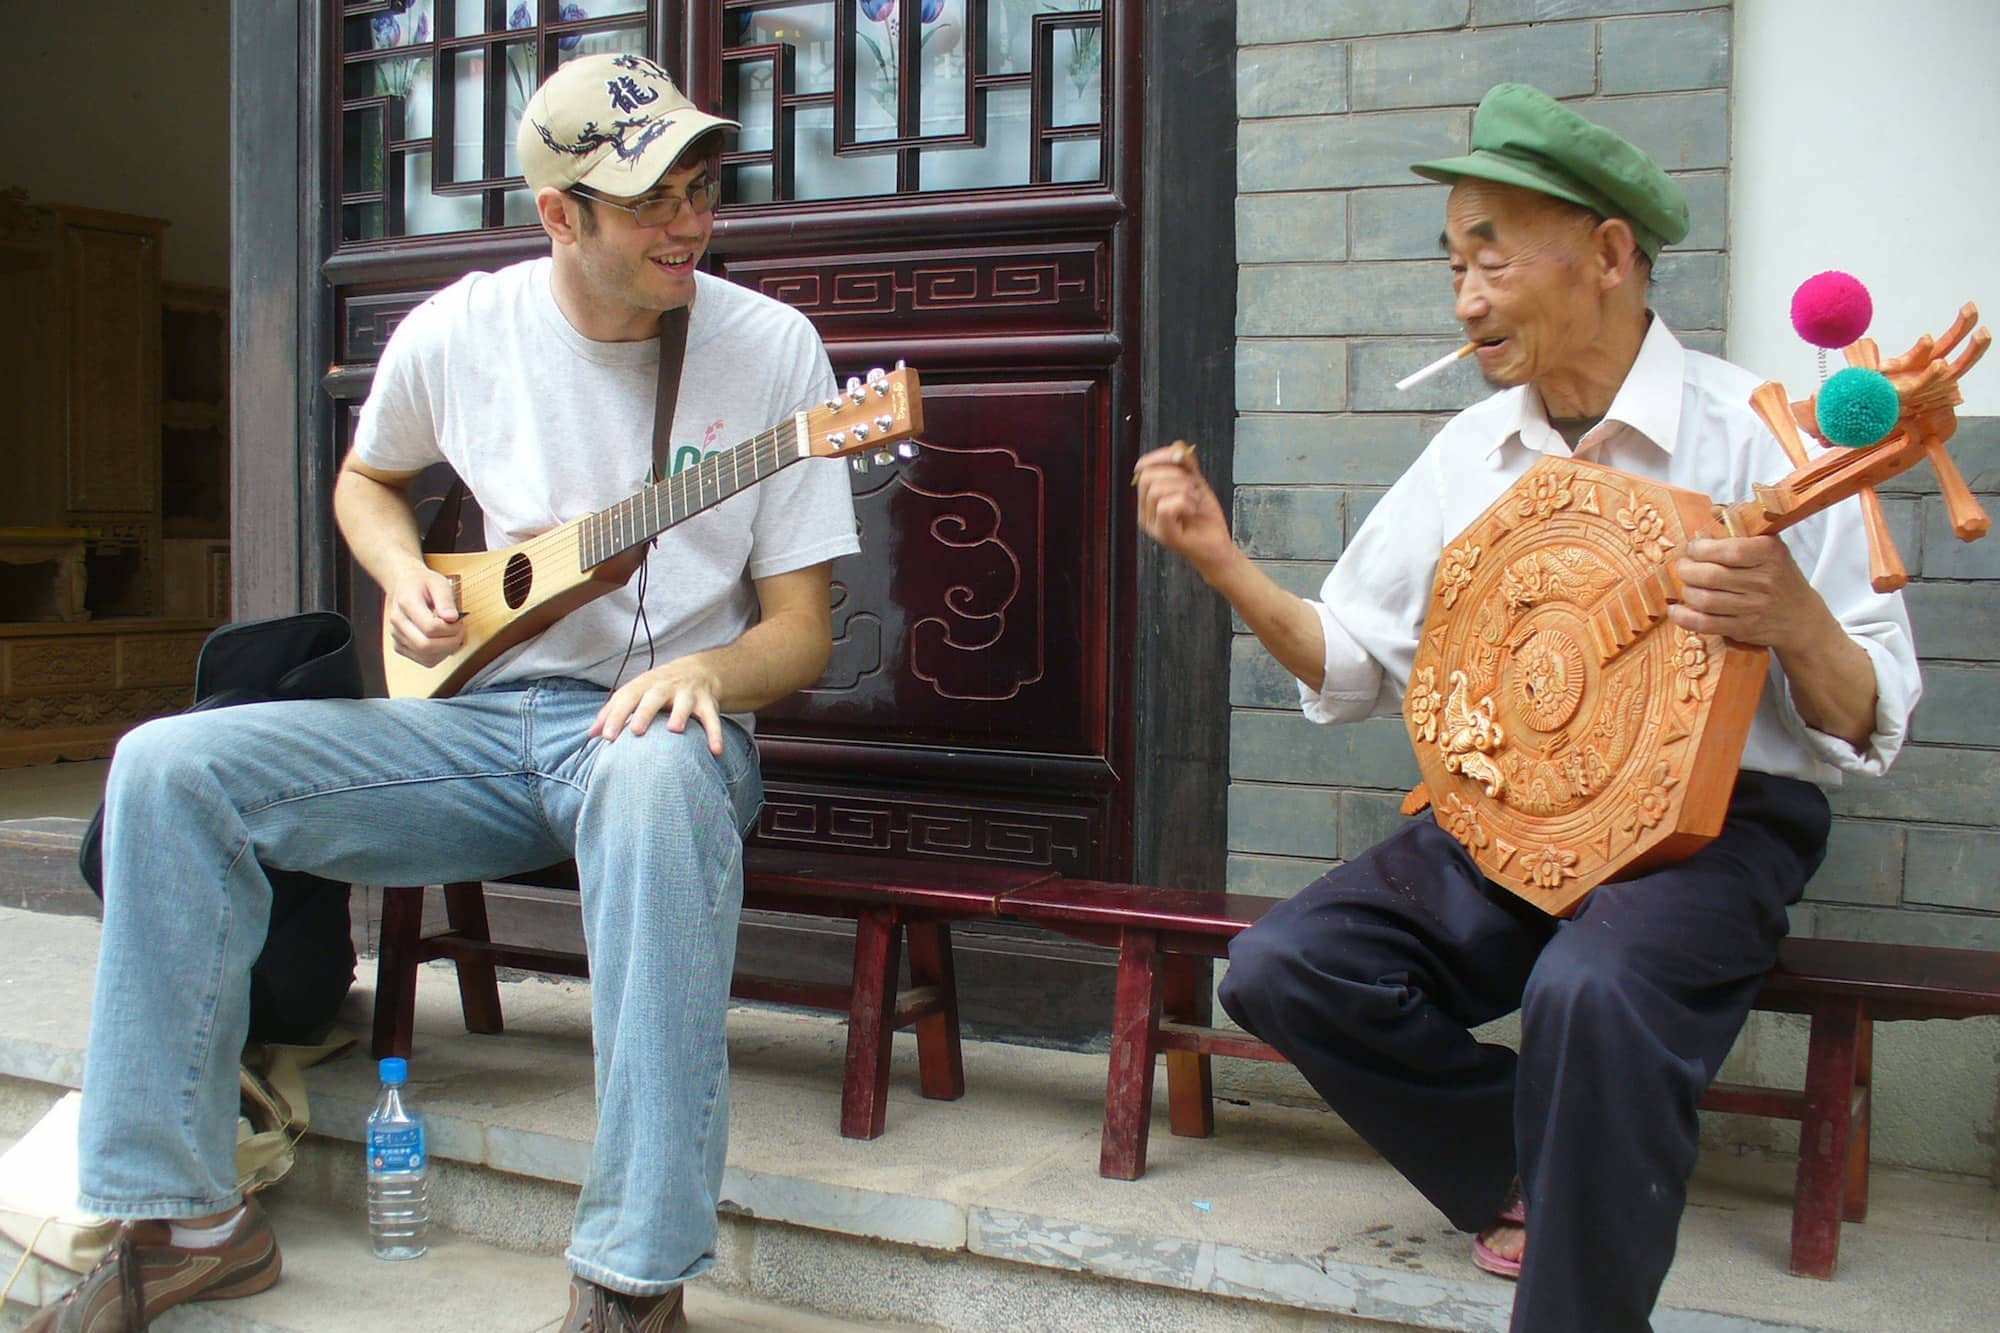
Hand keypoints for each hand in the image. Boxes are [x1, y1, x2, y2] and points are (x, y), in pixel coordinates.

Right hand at [387, 564, 464, 666]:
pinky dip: (439, 654)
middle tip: (459, 630)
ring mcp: (397, 637)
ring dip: (447, 650)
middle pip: (426, 646)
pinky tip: (442, 641)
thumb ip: (446, 600)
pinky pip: (424, 660)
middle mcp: (398, 622)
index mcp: (406, 603)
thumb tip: (452, 618)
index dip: (450, 628)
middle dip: (451, 642)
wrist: (405, 585)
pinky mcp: (400, 647)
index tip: (459, 620)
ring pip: (426, 657)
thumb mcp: (439, 583)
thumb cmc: (423, 584)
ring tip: (452, 634)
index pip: (430, 627)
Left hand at [591, 657, 725, 753]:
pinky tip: (716, 751)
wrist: (698, 671)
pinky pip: (712, 719)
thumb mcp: (636, 694)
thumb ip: (613, 713)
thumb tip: (591, 734)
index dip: (615, 716)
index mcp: (644, 686)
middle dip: (645, 712)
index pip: (627, 698)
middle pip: (653, 697)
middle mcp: (665, 687)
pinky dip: (715, 734)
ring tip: (675, 730)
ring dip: (680, 715)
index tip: (606, 737)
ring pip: (684, 703)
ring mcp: (688, 693)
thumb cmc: (658, 689)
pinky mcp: (708, 703)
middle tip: (636, 731)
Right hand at [1133, 440, 1236, 574]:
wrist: (1218, 546)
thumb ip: (1186, 465)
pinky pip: (1165, 506)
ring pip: (1156, 489)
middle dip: (1176, 475)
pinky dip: (1184, 502)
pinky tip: (1192, 509)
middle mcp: (1146, 512)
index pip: (1144, 468)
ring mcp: (1152, 524)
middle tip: (1192, 489)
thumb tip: (1177, 446)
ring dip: (1183, 489)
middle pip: (1148, 477)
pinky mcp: (1163, 534)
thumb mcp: (1196, 484)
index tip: (1180, 456)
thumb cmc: (1205, 519)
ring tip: (1194, 500)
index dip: (1161, 456)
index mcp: (1149, 499)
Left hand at [1669, 535, 1825, 650]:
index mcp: (1769, 553)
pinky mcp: (1744, 628)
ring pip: (1705, 600)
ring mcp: (1754, 607)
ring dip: (1686, 592)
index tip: (1692, 548)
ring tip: (1686, 585)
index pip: (1729, 550)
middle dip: (1686, 570)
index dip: (1701, 549)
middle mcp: (1763, 581)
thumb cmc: (1778, 575)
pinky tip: (1676, 610)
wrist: (1800, 616)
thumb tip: (1713, 510)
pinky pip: (1706, 624)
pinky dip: (1685, 617)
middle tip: (1683, 566)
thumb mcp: (1769, 545)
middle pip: (1710, 576)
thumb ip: (1741, 525)